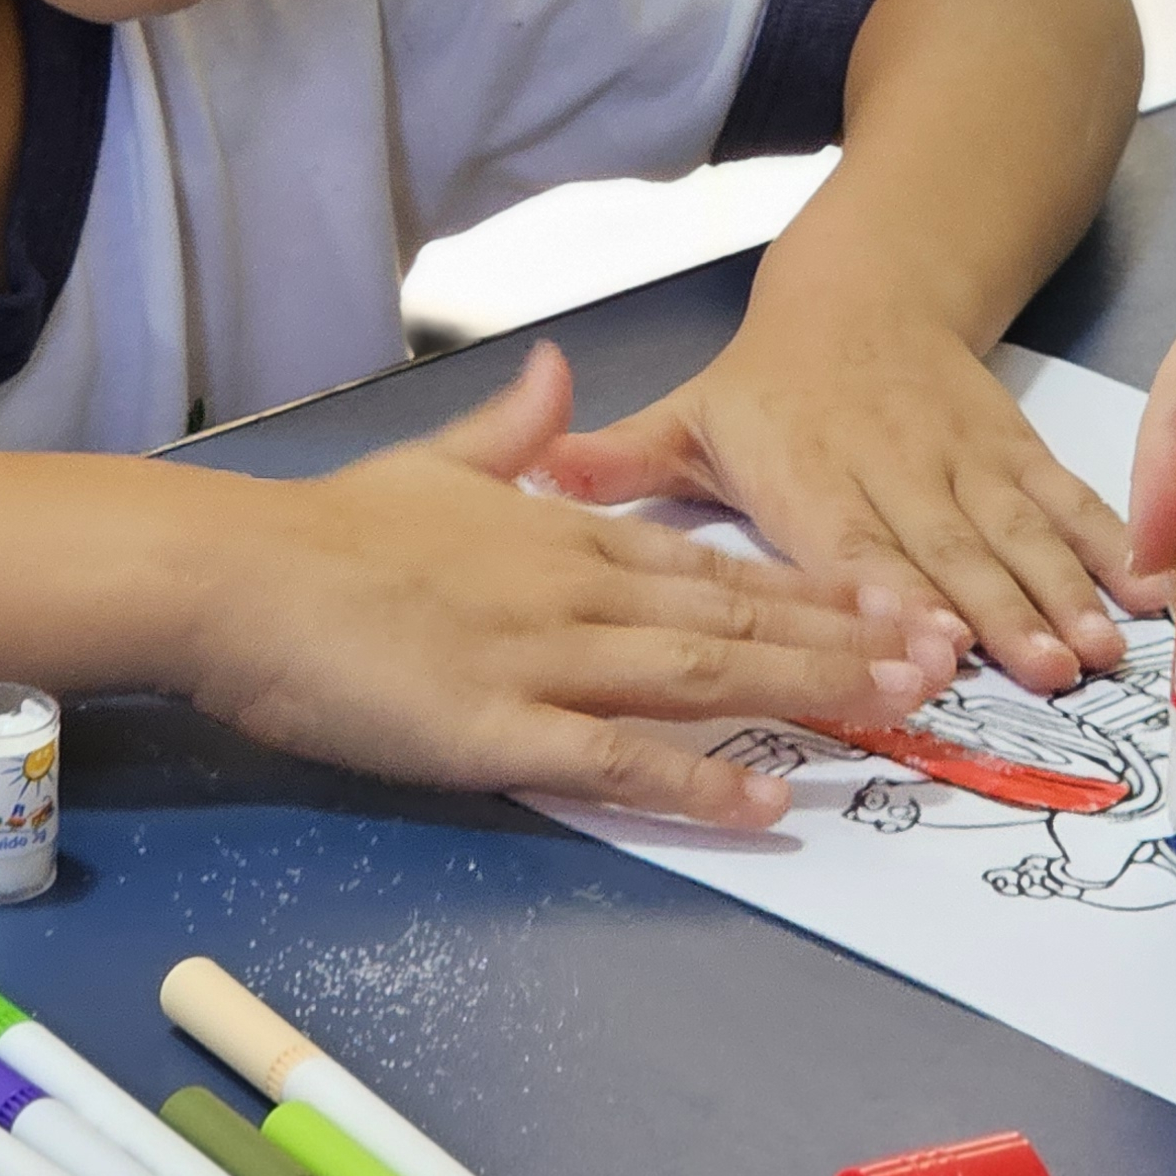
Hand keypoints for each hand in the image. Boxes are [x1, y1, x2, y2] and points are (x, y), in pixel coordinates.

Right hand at [189, 343, 951, 824]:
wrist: (240, 573)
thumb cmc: (326, 531)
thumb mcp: (431, 461)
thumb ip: (511, 430)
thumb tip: (558, 371)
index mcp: (561, 533)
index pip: (708, 564)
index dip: (805, 585)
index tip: (884, 599)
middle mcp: (575, 590)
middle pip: (733, 619)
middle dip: (843, 640)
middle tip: (936, 660)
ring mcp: (543, 660)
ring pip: (702, 679)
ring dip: (807, 695)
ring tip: (894, 714)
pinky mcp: (500, 732)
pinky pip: (619, 760)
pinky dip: (701, 782)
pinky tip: (770, 804)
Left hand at [535, 299, 1168, 692]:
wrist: (870, 286)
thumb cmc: (770, 383)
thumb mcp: (689, 415)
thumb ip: (617, 460)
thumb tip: (531, 478)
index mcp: (806, 469)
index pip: (847, 538)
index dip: (886, 589)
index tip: (920, 644)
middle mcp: (891, 463)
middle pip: (945, 545)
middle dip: (992, 610)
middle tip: (1032, 674)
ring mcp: (963, 456)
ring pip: (1014, 526)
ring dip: (1058, 588)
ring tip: (1092, 650)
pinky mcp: (1015, 447)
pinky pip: (1066, 496)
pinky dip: (1109, 540)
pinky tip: (1145, 592)